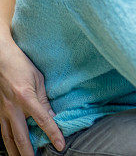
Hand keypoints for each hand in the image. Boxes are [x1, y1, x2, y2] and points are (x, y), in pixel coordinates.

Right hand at [0, 37, 63, 155]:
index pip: (43, 121)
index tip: (60, 145)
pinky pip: (2, 131)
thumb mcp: (39, 79)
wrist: (0, 58)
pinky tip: (11, 147)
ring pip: (8, 138)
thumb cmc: (21, 65)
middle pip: (22, 137)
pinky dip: (7, 141)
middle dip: (29, 152)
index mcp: (26, 98)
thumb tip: (53, 116)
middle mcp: (13, 108)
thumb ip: (45, 99)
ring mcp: (2, 111)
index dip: (53, 134)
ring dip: (16, 151)